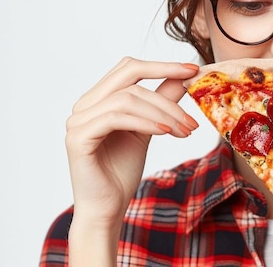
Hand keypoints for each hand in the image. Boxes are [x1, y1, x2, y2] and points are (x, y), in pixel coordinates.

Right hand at [65, 57, 199, 229]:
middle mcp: (84, 105)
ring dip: (163, 111)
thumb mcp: (150, 127)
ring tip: (186, 128)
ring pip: (128, 98)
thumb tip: (184, 77)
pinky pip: (117, 118)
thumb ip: (162, 101)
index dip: (162, 65)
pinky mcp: (78, 138)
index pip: (129, 68)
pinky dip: (146, 122)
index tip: (193, 70)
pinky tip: (166, 132)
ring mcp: (77, 120)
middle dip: (165, 77)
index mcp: (98, 98)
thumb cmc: (123, 169)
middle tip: (194, 88)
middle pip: (128, 75)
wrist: (108, 207)